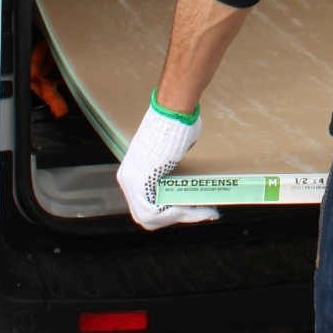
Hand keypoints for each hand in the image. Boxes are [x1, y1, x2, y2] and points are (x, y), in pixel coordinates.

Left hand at [116, 92, 219, 229]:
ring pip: (152, 217)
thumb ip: (172, 163)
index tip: (192, 207)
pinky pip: (156, 213)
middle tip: (202, 212)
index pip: (148, 201)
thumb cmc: (177, 123)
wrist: (172, 114)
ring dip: (181, 216)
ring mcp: (131, 184)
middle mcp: (127, 179)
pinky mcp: (139, 187)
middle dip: (176, 216)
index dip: (169, 208)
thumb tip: (184, 164)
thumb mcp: (172, 149)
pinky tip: (198, 210)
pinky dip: (179, 214)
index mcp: (134, 170)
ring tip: (205, 211)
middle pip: (148, 214)